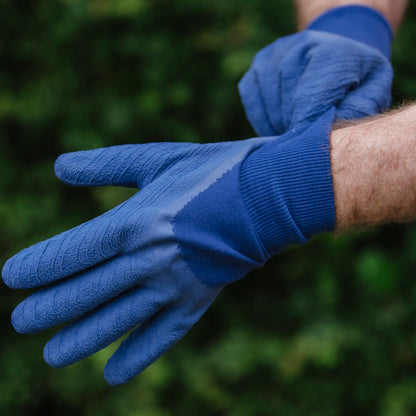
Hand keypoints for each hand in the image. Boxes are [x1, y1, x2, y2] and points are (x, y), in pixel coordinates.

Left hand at [2, 112, 335, 384]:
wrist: (269, 195)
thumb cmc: (213, 171)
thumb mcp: (158, 159)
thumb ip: (107, 166)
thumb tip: (59, 165)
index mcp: (136, 221)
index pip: (74, 252)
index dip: (39, 266)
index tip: (13, 278)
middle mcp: (149, 260)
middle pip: (88, 290)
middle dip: (50, 308)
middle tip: (20, 323)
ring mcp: (175, 285)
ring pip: (118, 319)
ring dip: (83, 338)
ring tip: (53, 354)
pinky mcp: (198, 300)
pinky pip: (162, 334)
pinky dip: (138, 356)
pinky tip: (113, 375)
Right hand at [239, 5, 392, 135]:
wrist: (334, 54)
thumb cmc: (355, 80)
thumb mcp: (372, 91)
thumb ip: (358, 109)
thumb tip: (328, 131)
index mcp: (332, 52)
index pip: (310, 99)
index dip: (308, 127)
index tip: (310, 144)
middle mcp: (297, 47)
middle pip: (287, 103)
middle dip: (296, 127)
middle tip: (306, 138)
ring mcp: (272, 57)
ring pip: (268, 105)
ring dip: (280, 125)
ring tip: (295, 129)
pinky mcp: (255, 70)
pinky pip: (252, 104)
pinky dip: (264, 120)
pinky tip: (280, 122)